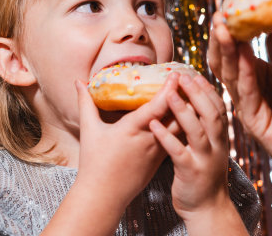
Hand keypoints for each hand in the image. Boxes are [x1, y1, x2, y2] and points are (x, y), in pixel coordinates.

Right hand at [74, 74, 179, 210]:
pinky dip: (182, 126)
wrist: (103, 197)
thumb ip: (86, 103)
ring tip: (193, 95)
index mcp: (132, 129)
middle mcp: (149, 139)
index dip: (169, 89)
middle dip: (185, 97)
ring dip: (187, 112)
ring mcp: (157, 151)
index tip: (176, 74)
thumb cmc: (94, 163)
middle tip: (191, 80)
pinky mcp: (161, 160)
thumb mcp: (89, 130)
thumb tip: (78, 82)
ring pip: (180, 128)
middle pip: (176, 115)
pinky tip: (185, 117)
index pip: (157, 106)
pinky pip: (177, 139)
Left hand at [149, 74, 248, 235]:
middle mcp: (216, 145)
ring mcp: (205, 159)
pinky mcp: (191, 172)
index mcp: (220, 137)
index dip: (207, 90)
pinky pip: (178, 152)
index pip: (218, 107)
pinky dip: (166, 138)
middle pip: (210, 114)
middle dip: (197, 93)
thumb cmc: (203, 173)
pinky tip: (154, 126)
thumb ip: (202, 127)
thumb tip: (189, 102)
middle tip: (182, 76)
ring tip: (169, 95)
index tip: (195, 74)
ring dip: (183, 111)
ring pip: (197, 131)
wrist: (207, 208)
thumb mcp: (208, 147)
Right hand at [207, 14, 271, 234]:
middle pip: (224, 58)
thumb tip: (270, 32)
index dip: (232, 27)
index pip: (237, 48)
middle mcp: (249, 88)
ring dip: (224, 49)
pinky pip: (244, 93)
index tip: (232, 3)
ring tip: (223, 25)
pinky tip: (242, 53)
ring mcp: (248, 104)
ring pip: (228, 73)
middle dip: (220, 35)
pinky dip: (242, 72)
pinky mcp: (254, 121)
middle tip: (222, 11)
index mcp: (259, 75)